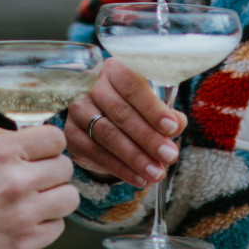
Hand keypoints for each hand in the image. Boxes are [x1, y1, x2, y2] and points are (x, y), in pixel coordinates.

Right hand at [0, 126, 78, 248]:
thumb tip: (20, 135)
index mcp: (1, 153)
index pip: (54, 137)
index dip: (47, 143)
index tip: (41, 150)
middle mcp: (18, 182)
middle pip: (64, 167)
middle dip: (52, 169)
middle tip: (37, 176)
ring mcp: (24, 215)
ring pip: (68, 198)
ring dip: (55, 197)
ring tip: (37, 199)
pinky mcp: (25, 243)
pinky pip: (57, 227)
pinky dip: (46, 224)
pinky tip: (27, 221)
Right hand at [63, 57, 186, 186]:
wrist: (100, 120)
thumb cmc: (132, 107)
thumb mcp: (150, 105)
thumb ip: (165, 113)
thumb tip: (177, 124)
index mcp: (114, 70)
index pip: (133, 85)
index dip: (153, 107)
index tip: (172, 127)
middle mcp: (91, 86)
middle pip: (121, 112)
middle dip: (148, 137)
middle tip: (170, 156)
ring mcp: (77, 110)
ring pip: (108, 135)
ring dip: (136, 157)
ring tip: (157, 173)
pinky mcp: (71, 134)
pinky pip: (96, 153)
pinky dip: (120, 168)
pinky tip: (139, 178)